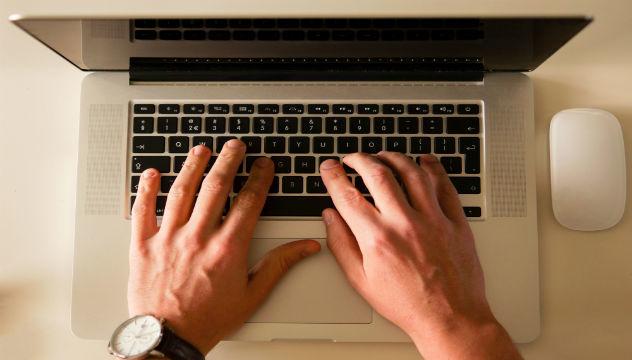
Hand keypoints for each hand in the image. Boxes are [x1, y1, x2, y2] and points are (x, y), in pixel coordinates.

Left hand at [128, 141, 320, 353]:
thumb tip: (306, 247)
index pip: (249, 201)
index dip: (259, 178)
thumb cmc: (209, 319)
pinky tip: (153, 173)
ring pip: (182, 191)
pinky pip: (143, 211)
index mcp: (227, 248)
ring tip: (201, 150)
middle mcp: (198, 237)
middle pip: (216, 187)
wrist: (169, 339)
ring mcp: (168, 238)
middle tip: (235, 146)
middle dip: (228, 161)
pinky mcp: (143, 246)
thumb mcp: (252, 294)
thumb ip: (279, 265)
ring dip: (193, 166)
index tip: (263, 165)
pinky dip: (146, 189)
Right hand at [320, 153, 520, 358]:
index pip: (348, 195)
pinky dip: (433, 168)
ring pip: (412, 172)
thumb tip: (330, 218)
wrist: (450, 318)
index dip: (334, 176)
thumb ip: (342, 245)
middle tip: (353, 158)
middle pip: (378, 174)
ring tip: (383, 156)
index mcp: (377, 238)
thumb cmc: (407, 304)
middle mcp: (404, 223)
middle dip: (360, 159)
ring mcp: (433, 219)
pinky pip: (444, 184)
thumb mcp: (361, 281)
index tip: (329, 168)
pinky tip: (424, 161)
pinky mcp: (455, 221)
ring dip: (393, 157)